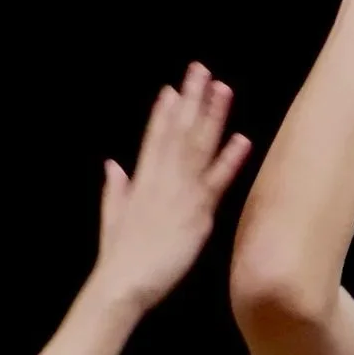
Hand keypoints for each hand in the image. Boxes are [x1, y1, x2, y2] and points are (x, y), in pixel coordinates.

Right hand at [92, 63, 252, 313]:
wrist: (123, 284)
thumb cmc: (117, 258)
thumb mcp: (112, 218)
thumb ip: (116, 189)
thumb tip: (113, 165)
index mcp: (141, 182)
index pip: (154, 139)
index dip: (164, 113)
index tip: (173, 89)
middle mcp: (161, 181)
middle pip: (178, 133)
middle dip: (191, 100)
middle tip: (201, 71)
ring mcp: (180, 195)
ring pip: (198, 148)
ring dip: (211, 117)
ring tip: (222, 89)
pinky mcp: (196, 215)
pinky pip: (215, 183)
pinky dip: (228, 160)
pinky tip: (241, 138)